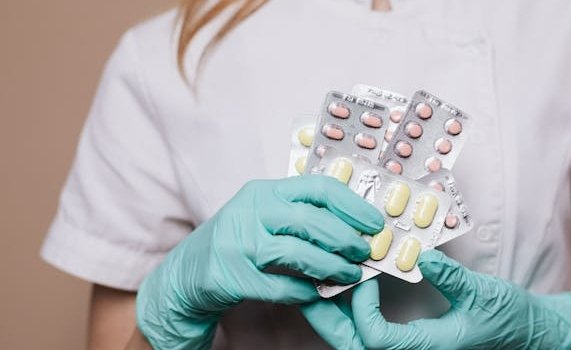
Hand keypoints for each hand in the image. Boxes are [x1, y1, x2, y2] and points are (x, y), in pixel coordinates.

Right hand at [136, 176, 383, 349]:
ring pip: (298, 253)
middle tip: (365, 252)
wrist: (186, 274)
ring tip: (350, 275)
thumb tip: (354, 223)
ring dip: (332, 267)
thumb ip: (300, 214)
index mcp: (265, 192)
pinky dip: (304, 291)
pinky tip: (316, 293)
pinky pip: (280, 286)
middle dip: (347, 238)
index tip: (374, 222)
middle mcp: (251, 211)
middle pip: (312, 220)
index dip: (352, 205)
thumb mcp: (263, 216)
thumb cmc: (236, 242)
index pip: (318, 188)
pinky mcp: (231, 276)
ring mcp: (239, 243)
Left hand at [304, 250, 570, 349]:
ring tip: (318, 281)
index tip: (365, 274)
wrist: (524, 330)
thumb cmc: (507, 317)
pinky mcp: (408, 337)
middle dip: (327, 317)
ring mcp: (408, 346)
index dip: (360, 308)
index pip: (375, 339)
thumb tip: (421, 256)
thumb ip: (453, 278)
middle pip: (353, 345)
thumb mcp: (483, 293)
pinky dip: (352, 310)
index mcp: (426, 347)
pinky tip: (347, 284)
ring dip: (334, 313)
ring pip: (357, 340)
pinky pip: (370, 329)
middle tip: (308, 284)